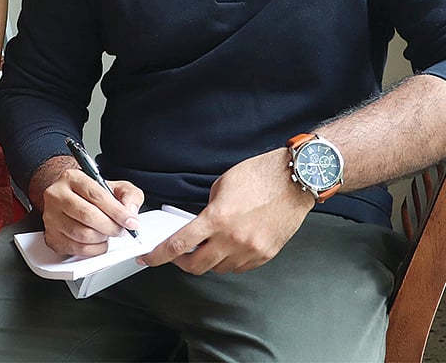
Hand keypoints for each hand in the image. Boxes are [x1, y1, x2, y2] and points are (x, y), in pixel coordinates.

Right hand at [38, 160, 142, 257]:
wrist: (73, 200)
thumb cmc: (94, 194)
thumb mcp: (116, 187)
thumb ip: (129, 195)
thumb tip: (130, 211)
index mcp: (72, 178)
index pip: (96, 195)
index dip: (116, 211)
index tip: (131, 222)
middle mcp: (57, 196)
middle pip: (87, 215)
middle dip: (111, 227)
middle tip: (122, 230)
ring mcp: (51, 217)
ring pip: (82, 234)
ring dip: (102, 238)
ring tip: (108, 233)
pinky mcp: (51, 236)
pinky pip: (76, 249)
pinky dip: (94, 249)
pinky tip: (99, 242)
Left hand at [138, 148, 312, 274]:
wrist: (295, 180)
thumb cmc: (261, 176)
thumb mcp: (223, 185)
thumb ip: (208, 210)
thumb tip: (200, 226)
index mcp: (217, 218)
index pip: (179, 244)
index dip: (159, 255)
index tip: (150, 259)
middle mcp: (232, 238)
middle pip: (197, 266)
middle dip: (183, 263)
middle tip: (180, 255)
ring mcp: (250, 249)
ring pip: (219, 269)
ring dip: (209, 260)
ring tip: (211, 244)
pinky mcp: (265, 254)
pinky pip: (239, 267)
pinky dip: (230, 261)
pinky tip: (230, 247)